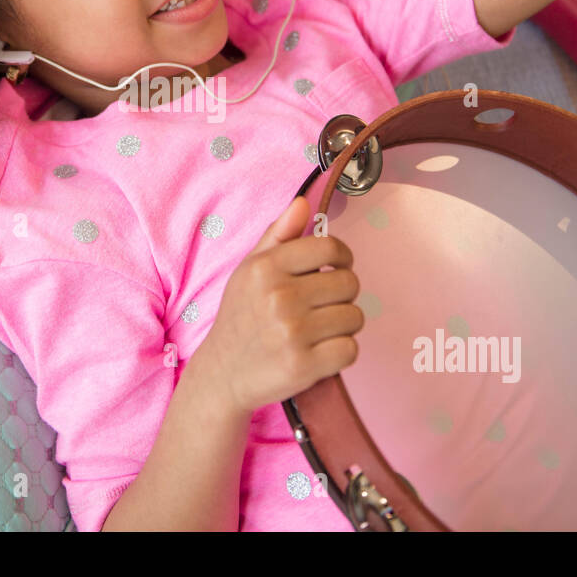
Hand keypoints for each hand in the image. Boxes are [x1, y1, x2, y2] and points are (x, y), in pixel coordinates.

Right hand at [196, 195, 363, 416]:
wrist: (222, 373)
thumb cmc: (241, 317)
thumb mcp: (250, 270)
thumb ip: (277, 234)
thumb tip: (304, 204)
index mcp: (266, 268)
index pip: (331, 247)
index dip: (342, 257)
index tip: (336, 268)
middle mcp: (279, 297)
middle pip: (349, 283)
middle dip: (342, 294)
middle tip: (322, 306)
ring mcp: (292, 333)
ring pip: (354, 317)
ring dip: (343, 325)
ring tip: (318, 330)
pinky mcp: (304, 365)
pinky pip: (351, 349)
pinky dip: (341, 352)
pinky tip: (319, 351)